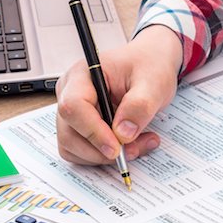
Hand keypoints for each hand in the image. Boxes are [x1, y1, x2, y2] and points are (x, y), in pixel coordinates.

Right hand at [56, 25, 181, 164]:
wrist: (150, 65)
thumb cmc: (148, 67)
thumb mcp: (153, 82)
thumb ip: (139, 106)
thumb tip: (123, 134)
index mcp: (82, 74)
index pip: (73, 107)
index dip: (93, 132)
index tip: (117, 148)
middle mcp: (70, 93)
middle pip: (69, 133)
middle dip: (101, 150)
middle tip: (135, 149)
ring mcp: (72, 112)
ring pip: (73, 147)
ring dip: (104, 156)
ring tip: (138, 145)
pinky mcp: (79, 127)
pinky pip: (82, 152)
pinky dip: (104, 157)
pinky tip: (129, 145)